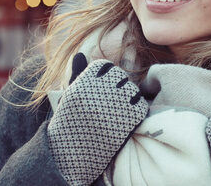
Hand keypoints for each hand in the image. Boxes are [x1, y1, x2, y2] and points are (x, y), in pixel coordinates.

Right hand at [47, 53, 148, 185]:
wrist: (70, 155)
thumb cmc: (69, 122)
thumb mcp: (69, 96)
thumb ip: (77, 74)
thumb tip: (80, 55)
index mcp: (84, 82)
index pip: (105, 67)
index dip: (104, 77)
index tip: (99, 90)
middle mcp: (100, 91)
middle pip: (119, 77)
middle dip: (116, 86)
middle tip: (109, 102)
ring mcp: (115, 105)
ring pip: (132, 90)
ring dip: (128, 98)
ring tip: (116, 111)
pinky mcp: (129, 119)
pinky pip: (140, 105)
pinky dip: (136, 110)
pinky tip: (126, 119)